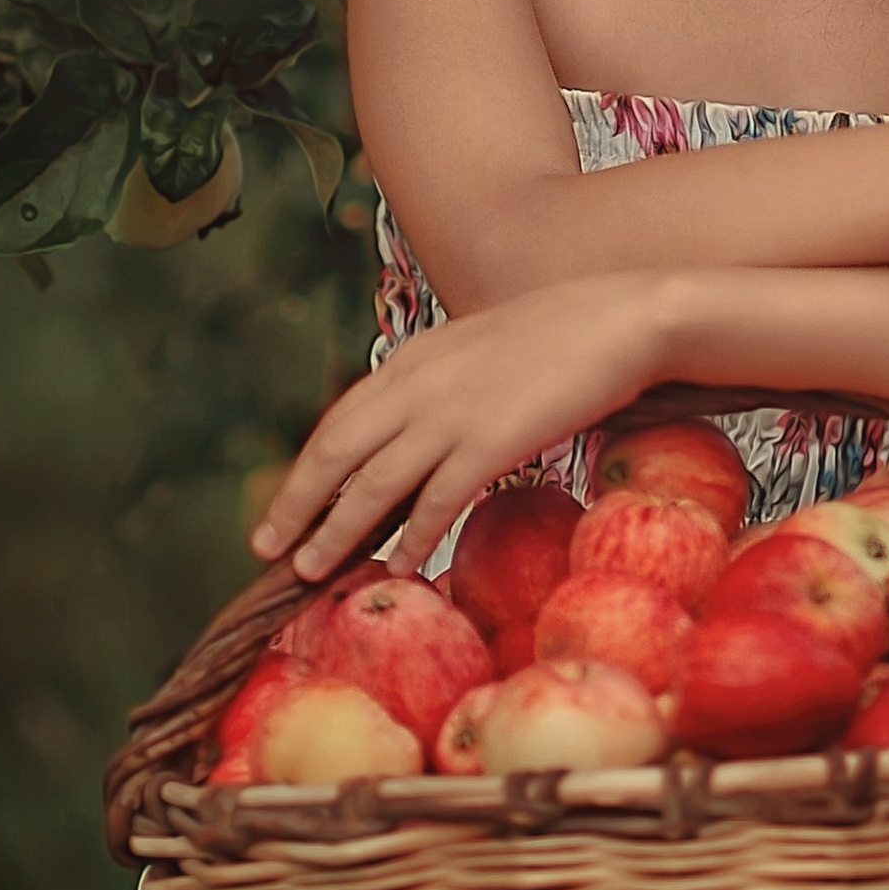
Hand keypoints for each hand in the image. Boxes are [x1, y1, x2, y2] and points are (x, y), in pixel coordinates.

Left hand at [252, 271, 671, 581]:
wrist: (622, 318)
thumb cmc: (566, 335)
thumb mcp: (485, 349)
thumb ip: (446, 382)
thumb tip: (425, 427)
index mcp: (413, 358)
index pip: (339, 421)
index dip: (305, 469)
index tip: (284, 505)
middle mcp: (418, 384)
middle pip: (334, 453)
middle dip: (294, 505)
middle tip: (265, 548)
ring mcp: (450, 413)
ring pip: (372, 484)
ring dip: (335, 532)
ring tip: (310, 571)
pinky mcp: (489, 442)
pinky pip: (436, 502)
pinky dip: (411, 539)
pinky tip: (397, 566)